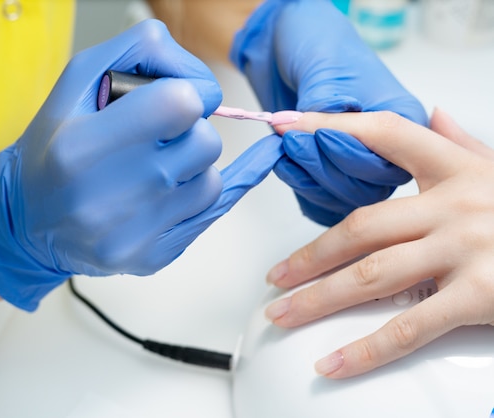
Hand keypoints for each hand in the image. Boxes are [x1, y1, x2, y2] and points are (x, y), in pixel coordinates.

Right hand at [0, 19, 281, 310]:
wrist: (28, 222)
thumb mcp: (78, 78)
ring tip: (154, 168)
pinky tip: (203, 179)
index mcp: (82, 144)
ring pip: (210, 180)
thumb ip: (141, 50)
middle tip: (159, 138)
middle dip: (190, 132)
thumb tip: (202, 79)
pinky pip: (210, 214)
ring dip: (192, 167)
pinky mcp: (150, 257)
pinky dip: (198, 193)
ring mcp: (132, 234)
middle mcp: (107, 195)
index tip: (175, 101)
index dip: (190, 93)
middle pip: (204, 143)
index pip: (180, 103)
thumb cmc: (55, 145)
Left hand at [230, 0, 426, 225]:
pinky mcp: (329, 174)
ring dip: (311, 176)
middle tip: (293, 142)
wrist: (286, 48)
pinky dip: (301, 184)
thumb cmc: (319, 45)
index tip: (318, 135)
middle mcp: (387, 147)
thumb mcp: (325, 69)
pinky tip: (284, 165)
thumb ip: (320, 107)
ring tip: (285, 148)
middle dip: (326, 166)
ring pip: (345, 195)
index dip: (351, 149)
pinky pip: (323, 199)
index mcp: (404, 116)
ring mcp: (358, 164)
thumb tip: (300, 134)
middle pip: (369, 183)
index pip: (388, 149)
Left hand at [264, 109, 493, 377]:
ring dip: (319, 297)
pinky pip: (409, 325)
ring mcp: (466, 249)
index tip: (287, 126)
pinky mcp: (481, 294)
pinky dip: (366, 349)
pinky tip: (335, 362)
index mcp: (457, 169)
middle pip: (361, 226)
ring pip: (371, 273)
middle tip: (276, 277)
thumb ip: (464, 142)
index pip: (384, 134)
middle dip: (310, 255)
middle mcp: (454, 205)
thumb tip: (434, 112)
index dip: (331, 126)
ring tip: (284, 313)